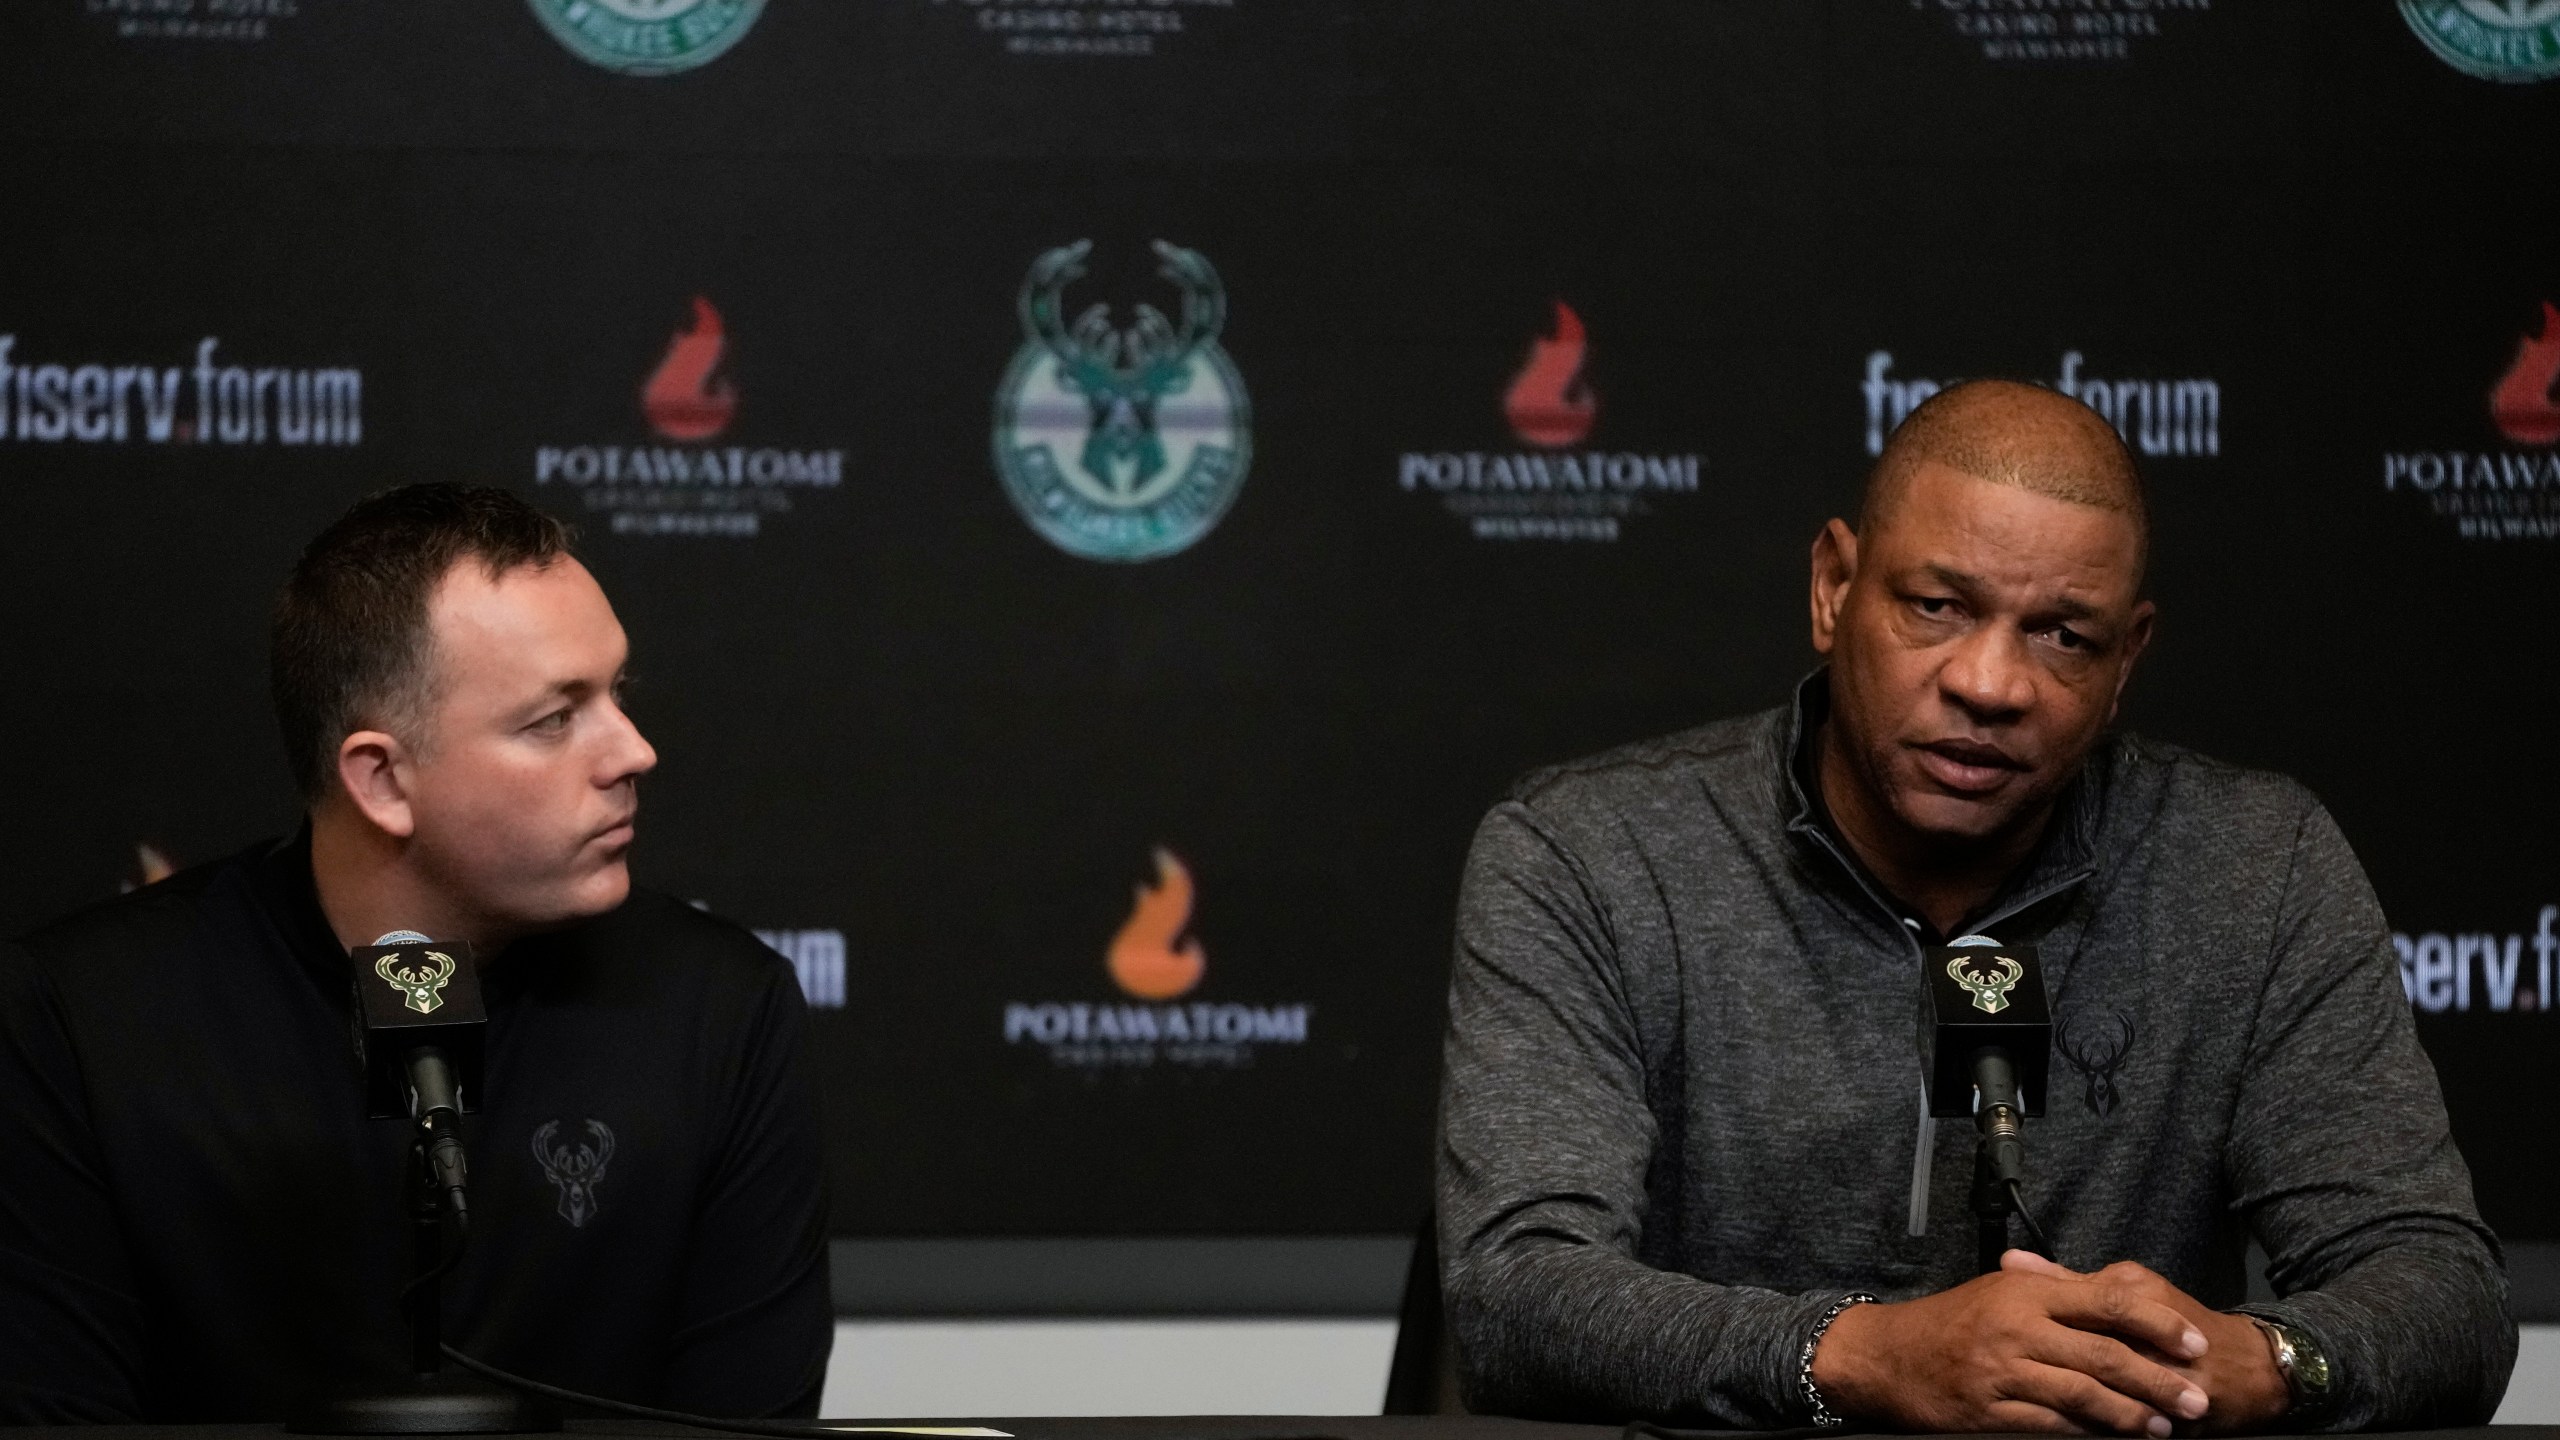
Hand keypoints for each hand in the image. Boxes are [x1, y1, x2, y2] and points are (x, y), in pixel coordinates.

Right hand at [1809, 1253, 2211, 1434]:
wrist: (1886, 1357)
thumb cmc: (1948, 1323)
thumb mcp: (1999, 1292)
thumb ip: (2053, 1288)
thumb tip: (2115, 1290)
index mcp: (2026, 1291)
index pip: (2109, 1302)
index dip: (2159, 1325)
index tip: (2195, 1343)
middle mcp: (2018, 1328)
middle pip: (2105, 1355)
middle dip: (2159, 1381)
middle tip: (2197, 1400)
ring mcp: (2003, 1373)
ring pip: (2084, 1395)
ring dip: (2131, 1416)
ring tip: (2165, 1428)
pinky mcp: (1990, 1414)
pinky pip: (2051, 1428)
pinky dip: (2088, 1437)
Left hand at [2001, 1251, 2290, 1435]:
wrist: (2252, 1367)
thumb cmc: (2178, 1327)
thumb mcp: (2126, 1290)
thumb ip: (2066, 1280)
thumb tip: (2009, 1263)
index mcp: (2132, 1290)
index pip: (2070, 1304)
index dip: (2029, 1323)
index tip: (1994, 1338)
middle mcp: (2151, 1329)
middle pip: (2087, 1352)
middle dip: (2047, 1370)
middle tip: (2007, 1382)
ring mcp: (2171, 1374)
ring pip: (2110, 1390)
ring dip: (2077, 1405)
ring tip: (2037, 1409)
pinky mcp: (2187, 1412)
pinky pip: (2140, 1423)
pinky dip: (2109, 1428)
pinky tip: (2083, 1431)